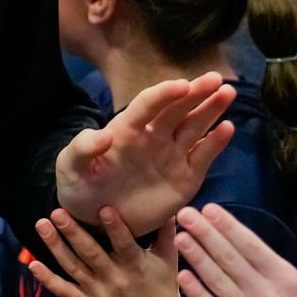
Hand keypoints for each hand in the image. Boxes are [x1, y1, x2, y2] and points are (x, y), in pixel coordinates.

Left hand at [25, 206, 187, 296]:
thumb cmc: (163, 289)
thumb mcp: (168, 261)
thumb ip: (166, 233)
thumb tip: (169, 204)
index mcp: (136, 266)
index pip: (124, 244)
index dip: (114, 227)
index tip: (102, 208)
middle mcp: (115, 280)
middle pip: (90, 253)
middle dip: (72, 232)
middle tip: (57, 212)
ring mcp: (98, 294)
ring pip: (73, 268)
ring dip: (55, 246)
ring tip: (41, 225)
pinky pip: (64, 291)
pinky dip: (47, 279)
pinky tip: (32, 264)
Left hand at [56, 74, 235, 231]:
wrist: (94, 218)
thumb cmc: (79, 185)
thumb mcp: (69, 167)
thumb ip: (82, 148)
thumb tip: (104, 134)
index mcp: (126, 130)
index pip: (148, 105)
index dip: (164, 94)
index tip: (182, 85)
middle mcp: (153, 137)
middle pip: (178, 109)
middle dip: (197, 93)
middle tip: (217, 78)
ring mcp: (170, 156)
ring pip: (195, 127)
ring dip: (211, 110)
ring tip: (228, 93)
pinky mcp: (184, 178)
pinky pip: (202, 157)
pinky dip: (215, 143)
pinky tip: (227, 128)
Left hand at [173, 206, 296, 296]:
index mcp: (285, 277)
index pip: (250, 245)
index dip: (228, 226)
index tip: (209, 209)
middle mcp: (263, 293)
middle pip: (228, 258)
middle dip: (205, 233)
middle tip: (184, 214)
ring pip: (216, 280)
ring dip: (196, 257)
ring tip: (180, 237)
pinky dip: (197, 293)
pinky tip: (183, 276)